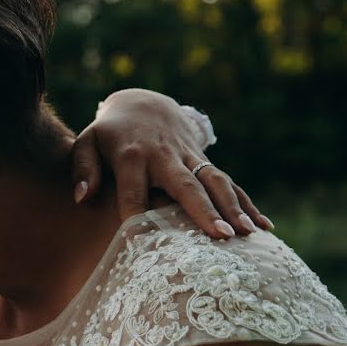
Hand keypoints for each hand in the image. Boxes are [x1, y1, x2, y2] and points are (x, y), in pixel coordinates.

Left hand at [71, 88, 272, 237]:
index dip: (136, 215)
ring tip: (250, 234)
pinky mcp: (203, 160)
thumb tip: (82, 197)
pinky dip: (247, 203)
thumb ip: (82, 168)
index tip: (143, 241)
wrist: (143, 103)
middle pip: (186, 185)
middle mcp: (164, 156)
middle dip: (204, 210)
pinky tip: (265, 226)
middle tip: (222, 236)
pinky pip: (229, 182)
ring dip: (234, 207)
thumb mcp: (87, 142)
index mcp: (132, 156)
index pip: (133, 191)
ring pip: (215, 182)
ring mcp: (188, 157)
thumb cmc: (109, 133)